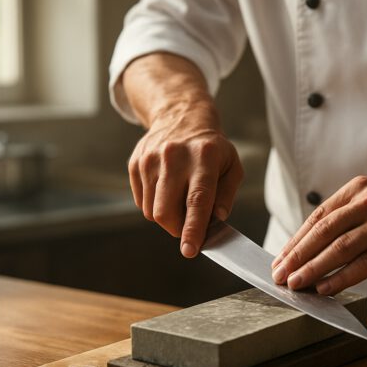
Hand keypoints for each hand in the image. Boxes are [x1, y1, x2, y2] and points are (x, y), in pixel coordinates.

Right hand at [127, 99, 242, 257]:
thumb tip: (217, 219)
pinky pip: (141, 202)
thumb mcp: (232, 166)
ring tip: (180, 199)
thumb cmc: (212, 149)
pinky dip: (155, 205)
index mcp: (204, 157)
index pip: (197, 200)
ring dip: (168, 217)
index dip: (193, 229)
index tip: (190, 250)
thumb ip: (227, 195)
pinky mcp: (135, 163)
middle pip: (166, 211)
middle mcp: (174, 157)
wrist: (180, 117)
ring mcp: (151, 159)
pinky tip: (167, 189)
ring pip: (151, 211)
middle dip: (177, 230)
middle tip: (189, 228)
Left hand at [270, 176, 366, 294]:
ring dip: (314, 268)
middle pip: (324, 231)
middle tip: (279, 276)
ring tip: (296, 285)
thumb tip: (310, 248)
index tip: (279, 260)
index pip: (318, 217)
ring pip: (342, 247)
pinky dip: (342, 277)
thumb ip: (348, 218)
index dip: (295, 240)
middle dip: (297, 256)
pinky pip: (366, 263)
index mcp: (359, 190)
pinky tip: (326, 288)